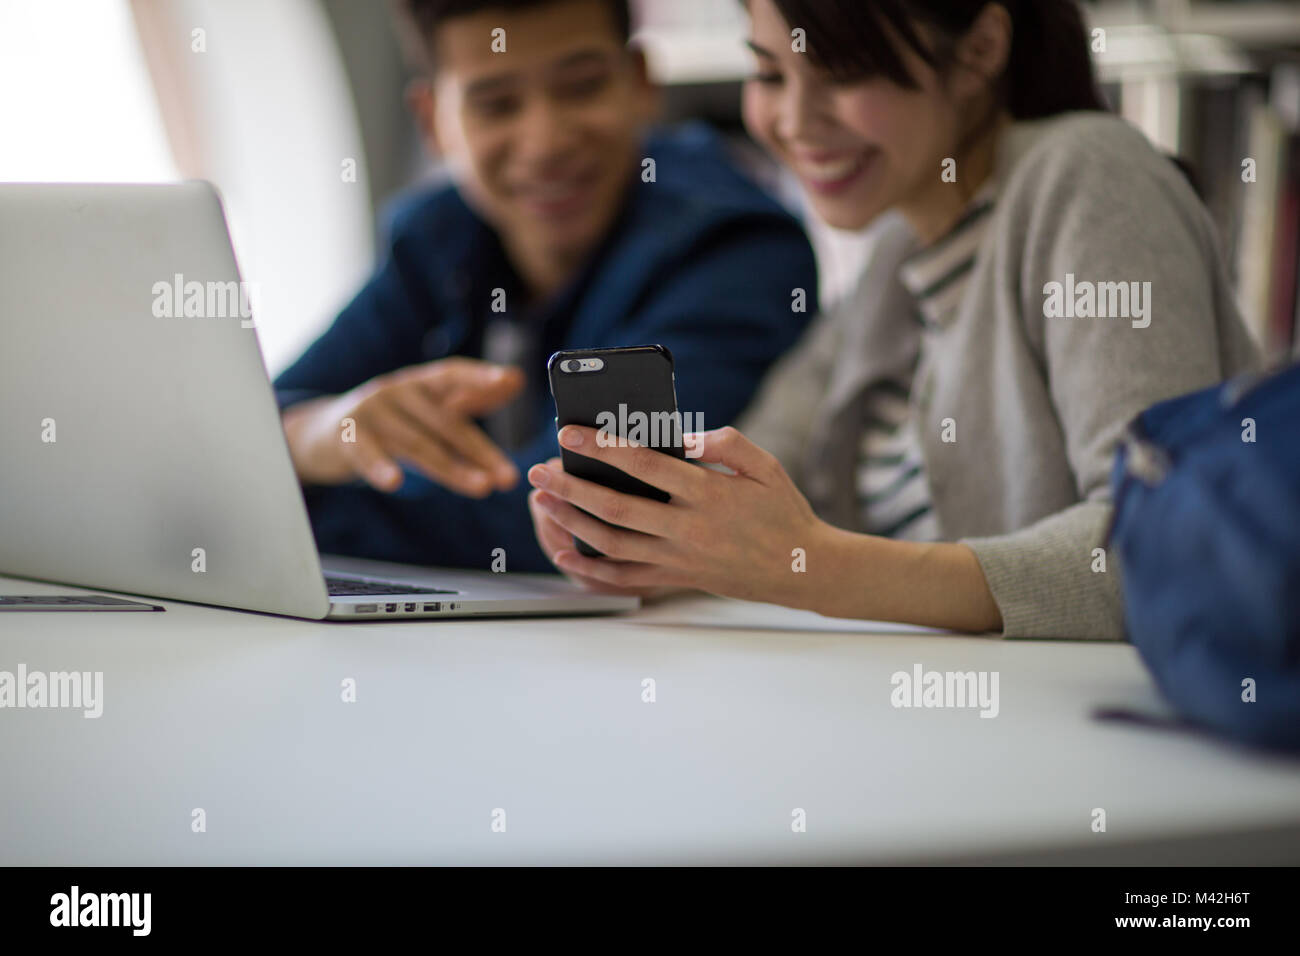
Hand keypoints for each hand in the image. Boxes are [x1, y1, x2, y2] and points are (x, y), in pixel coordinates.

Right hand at [282, 357, 523, 496]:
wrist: (323, 434)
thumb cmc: (388, 421)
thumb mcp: (429, 407)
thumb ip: (472, 396)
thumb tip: (517, 380)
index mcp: (420, 383)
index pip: (452, 374)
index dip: (479, 376)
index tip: (509, 380)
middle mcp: (397, 391)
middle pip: (444, 420)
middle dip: (480, 450)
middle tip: (508, 477)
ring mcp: (371, 411)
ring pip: (416, 442)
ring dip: (451, 467)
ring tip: (481, 487)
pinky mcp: (346, 435)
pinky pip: (366, 452)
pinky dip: (380, 467)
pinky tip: (395, 483)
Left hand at [526, 425, 827, 605]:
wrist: (802, 570)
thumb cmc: (783, 513)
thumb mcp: (766, 466)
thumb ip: (726, 442)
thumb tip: (681, 436)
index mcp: (709, 494)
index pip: (645, 467)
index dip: (604, 447)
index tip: (570, 431)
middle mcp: (688, 529)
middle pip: (616, 508)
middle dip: (571, 487)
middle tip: (538, 469)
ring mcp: (679, 559)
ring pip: (612, 543)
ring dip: (572, 522)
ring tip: (542, 501)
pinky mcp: (676, 579)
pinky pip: (624, 578)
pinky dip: (589, 568)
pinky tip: (564, 552)